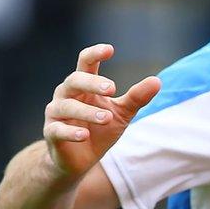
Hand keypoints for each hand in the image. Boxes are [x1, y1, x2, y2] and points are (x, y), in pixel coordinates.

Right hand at [42, 44, 160, 178]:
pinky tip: (84, 135)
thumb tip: (157, 81)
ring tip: (107, 118)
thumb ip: (137, 97)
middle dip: (92, 82)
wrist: (81, 159)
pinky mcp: (51, 133)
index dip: (95, 54)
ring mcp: (56, 114)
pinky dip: (70, 131)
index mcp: (84, 86)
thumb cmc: (101, 128)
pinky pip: (56, 129)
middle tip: (112, 89)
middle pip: (74, 80)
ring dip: (88, 111)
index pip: (85, 63)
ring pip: (67, 106)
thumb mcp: (122, 112)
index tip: (110, 50)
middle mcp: (67, 95)